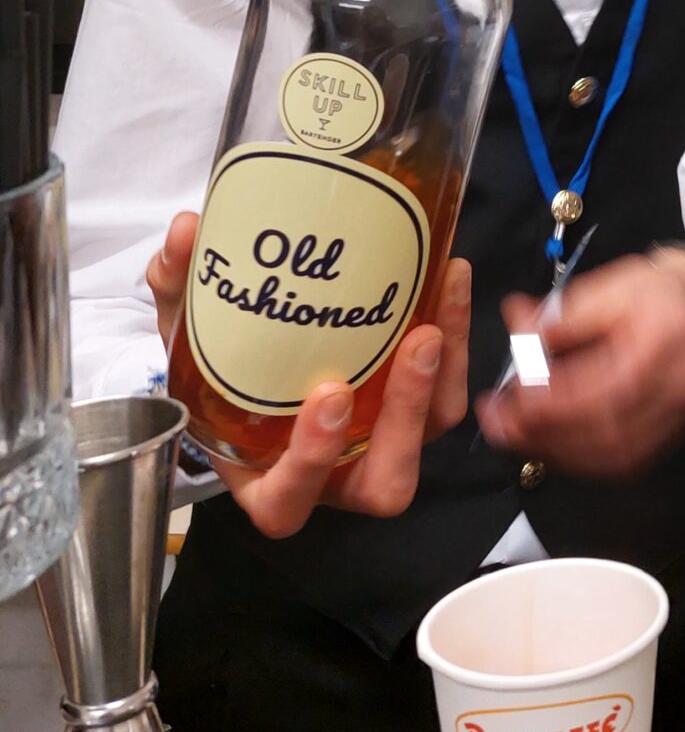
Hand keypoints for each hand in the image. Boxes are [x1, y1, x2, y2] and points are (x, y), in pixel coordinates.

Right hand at [146, 209, 472, 537]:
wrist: (265, 356)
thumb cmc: (224, 369)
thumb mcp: (192, 336)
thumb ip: (179, 291)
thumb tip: (183, 231)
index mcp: (268, 481)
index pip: (288, 500)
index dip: (311, 459)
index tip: (328, 394)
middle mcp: (334, 476)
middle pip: (388, 481)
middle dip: (405, 414)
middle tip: (416, 341)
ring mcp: (383, 445)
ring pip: (431, 430)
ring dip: (442, 375)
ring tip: (440, 305)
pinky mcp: (418, 409)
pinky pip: (449, 390)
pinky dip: (458, 339)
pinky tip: (450, 277)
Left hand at [475, 246, 684, 477]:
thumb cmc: (646, 293)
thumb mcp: (604, 285)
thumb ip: (563, 316)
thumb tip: (522, 332)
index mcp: (661, 339)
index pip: (604, 385)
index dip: (551, 401)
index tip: (507, 399)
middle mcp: (676, 383)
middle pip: (607, 426)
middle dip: (545, 432)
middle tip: (499, 425)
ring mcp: (676, 413)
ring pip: (614, 453)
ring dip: (559, 451)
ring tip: (517, 436)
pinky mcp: (669, 431)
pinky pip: (624, 461)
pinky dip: (583, 460)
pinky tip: (553, 446)